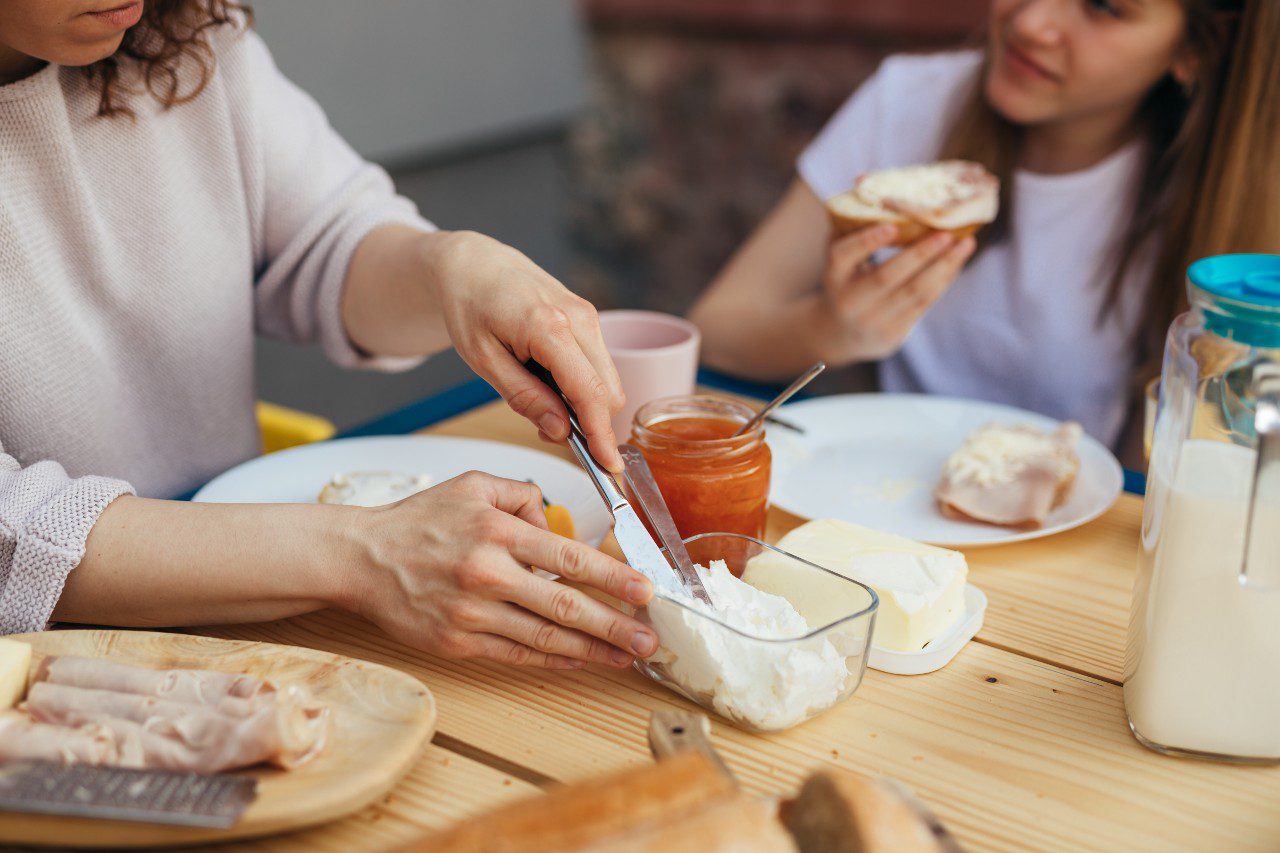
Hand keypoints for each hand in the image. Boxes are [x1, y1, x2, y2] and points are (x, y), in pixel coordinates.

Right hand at [350, 471, 657, 668]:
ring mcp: (472, 613)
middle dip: (615, 625)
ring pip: (545, 638)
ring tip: (627, 657)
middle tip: (651, 639)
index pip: (569, 559)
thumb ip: (522, 492)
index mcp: (497, 532)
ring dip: (592, 650)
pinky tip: (581, 660)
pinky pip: (515, 654)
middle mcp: (487, 574)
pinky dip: (553, 660)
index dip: (613, 578)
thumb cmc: (419, 521)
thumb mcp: (472, 485)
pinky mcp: (458, 642)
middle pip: (566, 605)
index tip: (645, 591)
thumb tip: (557, 518)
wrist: (361, 558)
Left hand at [426, 232, 625, 470]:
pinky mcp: (589, 318)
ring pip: (608, 381)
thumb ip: (524, 397)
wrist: (473, 262)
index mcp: (549, 327)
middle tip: (548, 432)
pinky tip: (549, 383)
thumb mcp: (483, 359)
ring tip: (540, 402)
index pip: (589, 393)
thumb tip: (560, 431)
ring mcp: (589, 316)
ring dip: (586, 405)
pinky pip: (599, 365)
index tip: (609, 467)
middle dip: (592, 424)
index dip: (601, 435)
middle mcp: (580, 318)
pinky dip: (582, 386)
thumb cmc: (470, 304)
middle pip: (609, 392)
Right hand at [813, 224, 976, 362]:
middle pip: (886, 277)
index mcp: (833, 275)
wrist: (840, 332)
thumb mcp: (839, 253)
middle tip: (947, 233)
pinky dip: (943, 281)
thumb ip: (851, 221)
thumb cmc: (845, 278)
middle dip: (920, 254)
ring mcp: (871, 321)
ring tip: (966, 243)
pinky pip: (923, 305)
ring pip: (913, 293)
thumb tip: (863, 176)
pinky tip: (956, 262)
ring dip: (944, 267)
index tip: (892, 226)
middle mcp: (849, 301)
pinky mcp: (892, 334)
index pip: (844, 256)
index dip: (867, 241)